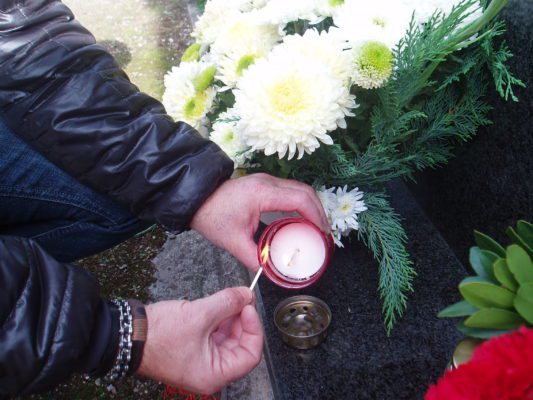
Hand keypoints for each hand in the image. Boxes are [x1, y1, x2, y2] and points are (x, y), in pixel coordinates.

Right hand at [137, 287, 262, 393]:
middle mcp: (210, 372)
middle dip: (242, 321)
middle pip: (240, 345)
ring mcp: (202, 360)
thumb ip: (227, 303)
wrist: (128, 334)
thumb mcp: (199, 314)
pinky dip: (220, 319)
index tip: (248, 308)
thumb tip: (247, 295)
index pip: (250, 355)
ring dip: (231, 318)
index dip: (253, 329)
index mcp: (214, 374)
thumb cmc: (158, 335)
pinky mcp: (194, 348)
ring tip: (230, 299)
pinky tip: (219, 305)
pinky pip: (215, 334)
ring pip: (228, 338)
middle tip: (242, 299)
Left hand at [191, 173, 328, 270]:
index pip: (300, 199)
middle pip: (305, 191)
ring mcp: (266, 180)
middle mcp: (267, 182)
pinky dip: (300, 203)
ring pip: (299, 188)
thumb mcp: (233, 241)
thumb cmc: (211, 216)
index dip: (316, 215)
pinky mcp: (263, 183)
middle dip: (318, 211)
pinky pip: (289, 190)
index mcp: (262, 194)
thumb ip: (254, 258)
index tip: (323, 233)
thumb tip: (270, 273)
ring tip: (316, 227)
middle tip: (324, 233)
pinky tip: (300, 219)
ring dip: (311, 206)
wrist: (195, 198)